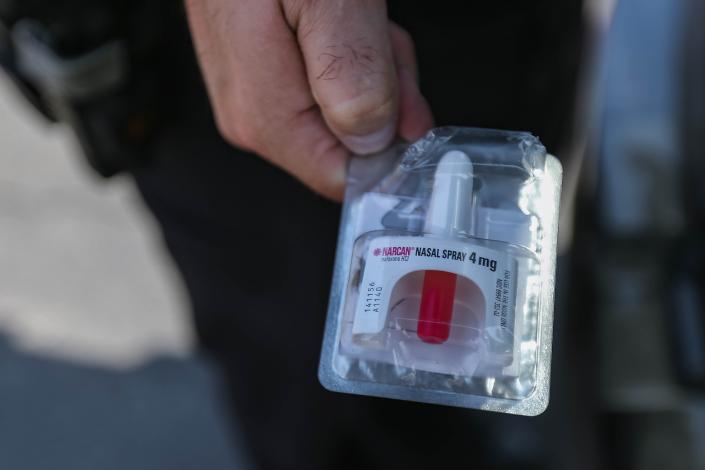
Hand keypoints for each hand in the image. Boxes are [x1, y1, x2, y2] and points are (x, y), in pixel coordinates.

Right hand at [185, 0, 433, 199]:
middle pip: (348, 145)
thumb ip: (350, 74)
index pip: (343, 179)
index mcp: (267, 114)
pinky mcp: (261, 68)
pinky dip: (351, 55)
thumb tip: (371, 140)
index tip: (413, 109)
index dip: (390, 153)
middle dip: (384, 100)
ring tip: (360, 18)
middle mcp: (254, 114)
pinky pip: (324, 83)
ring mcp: (254, 91)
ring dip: (371, 71)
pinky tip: (344, 18)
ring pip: (342, 112)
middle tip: (384, 42)